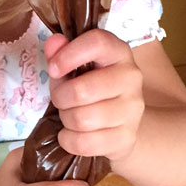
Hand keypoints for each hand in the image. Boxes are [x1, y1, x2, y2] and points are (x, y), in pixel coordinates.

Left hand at [46, 30, 144, 162]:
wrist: (121, 124)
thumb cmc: (93, 90)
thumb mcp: (75, 68)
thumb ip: (61, 54)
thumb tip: (53, 43)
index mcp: (118, 52)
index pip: (97, 43)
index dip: (69, 55)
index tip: (53, 69)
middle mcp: (131, 77)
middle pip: (81, 91)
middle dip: (60, 98)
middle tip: (61, 100)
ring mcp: (132, 109)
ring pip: (81, 119)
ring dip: (65, 120)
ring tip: (70, 116)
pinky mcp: (127, 137)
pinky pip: (84, 143)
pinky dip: (69, 141)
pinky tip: (72, 134)